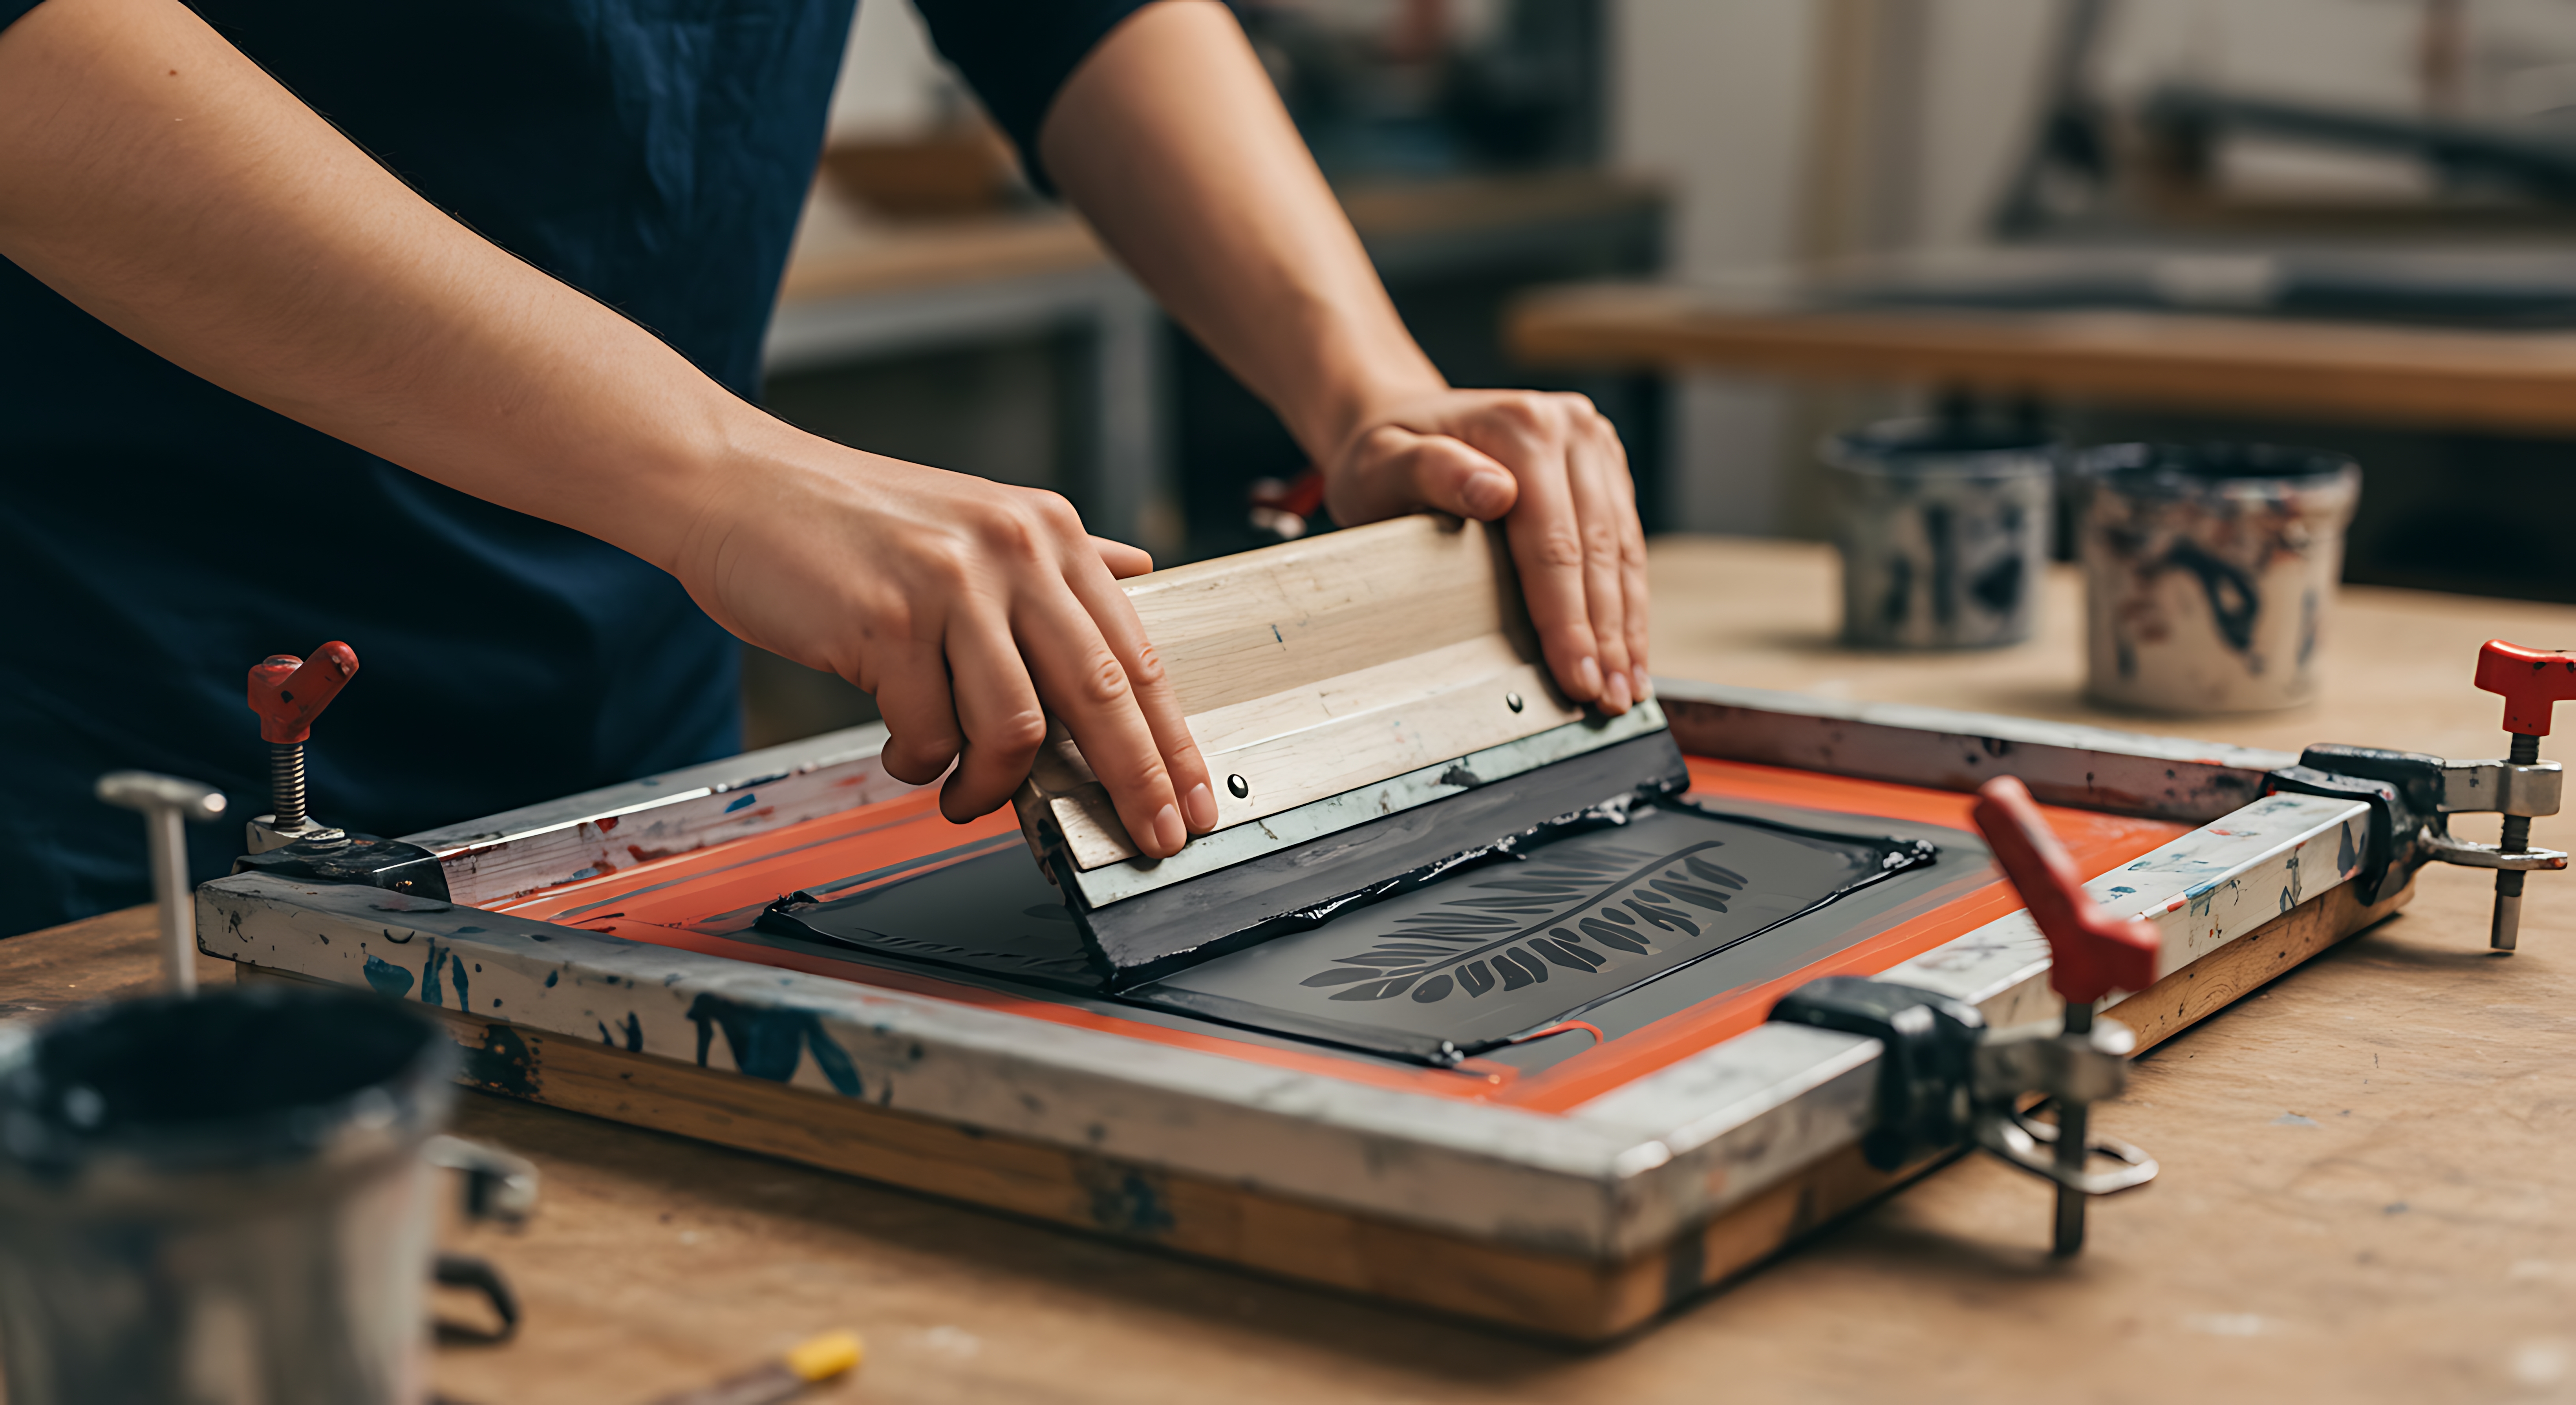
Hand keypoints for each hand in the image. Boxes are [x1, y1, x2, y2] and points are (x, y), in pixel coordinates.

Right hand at [674, 425, 1218, 856]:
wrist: (738, 487)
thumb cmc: (852, 521)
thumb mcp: (976, 520)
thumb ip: (1061, 558)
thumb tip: (1137, 572)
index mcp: (1047, 532)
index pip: (1137, 655)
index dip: (1172, 742)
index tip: (1190, 800)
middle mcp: (1011, 550)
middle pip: (1101, 694)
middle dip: (1132, 783)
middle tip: (1144, 839)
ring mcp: (949, 586)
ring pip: (1014, 726)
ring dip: (992, 783)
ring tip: (964, 795)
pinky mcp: (885, 623)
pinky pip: (927, 732)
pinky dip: (918, 761)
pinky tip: (904, 749)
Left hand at [1319, 389, 1649, 713]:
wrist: (1400, 421)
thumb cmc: (1384, 455)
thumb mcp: (1383, 464)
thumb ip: (1432, 473)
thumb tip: (1494, 492)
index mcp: (1522, 427)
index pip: (1553, 544)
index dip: (1567, 619)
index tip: (1575, 675)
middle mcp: (1569, 427)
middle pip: (1597, 551)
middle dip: (1606, 636)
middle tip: (1608, 700)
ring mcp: (1592, 446)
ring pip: (1623, 551)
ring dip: (1628, 627)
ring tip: (1626, 688)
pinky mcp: (1603, 469)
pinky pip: (1625, 543)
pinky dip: (1628, 601)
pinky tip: (1629, 648)